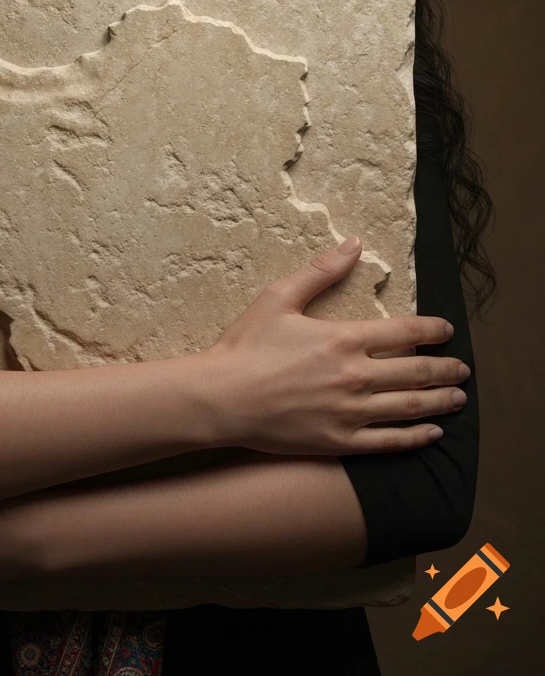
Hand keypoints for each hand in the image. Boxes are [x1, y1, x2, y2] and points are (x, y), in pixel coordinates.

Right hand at [197, 235, 470, 456]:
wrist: (222, 398)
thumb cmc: (246, 345)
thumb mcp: (279, 297)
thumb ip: (320, 271)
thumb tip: (353, 244)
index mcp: (343, 339)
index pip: (404, 333)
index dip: (432, 330)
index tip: (447, 330)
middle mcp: (355, 376)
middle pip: (416, 372)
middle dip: (446, 369)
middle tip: (463, 368)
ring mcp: (350, 412)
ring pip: (410, 407)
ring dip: (441, 401)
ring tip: (458, 397)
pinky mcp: (340, 441)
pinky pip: (390, 441)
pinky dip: (417, 436)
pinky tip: (432, 432)